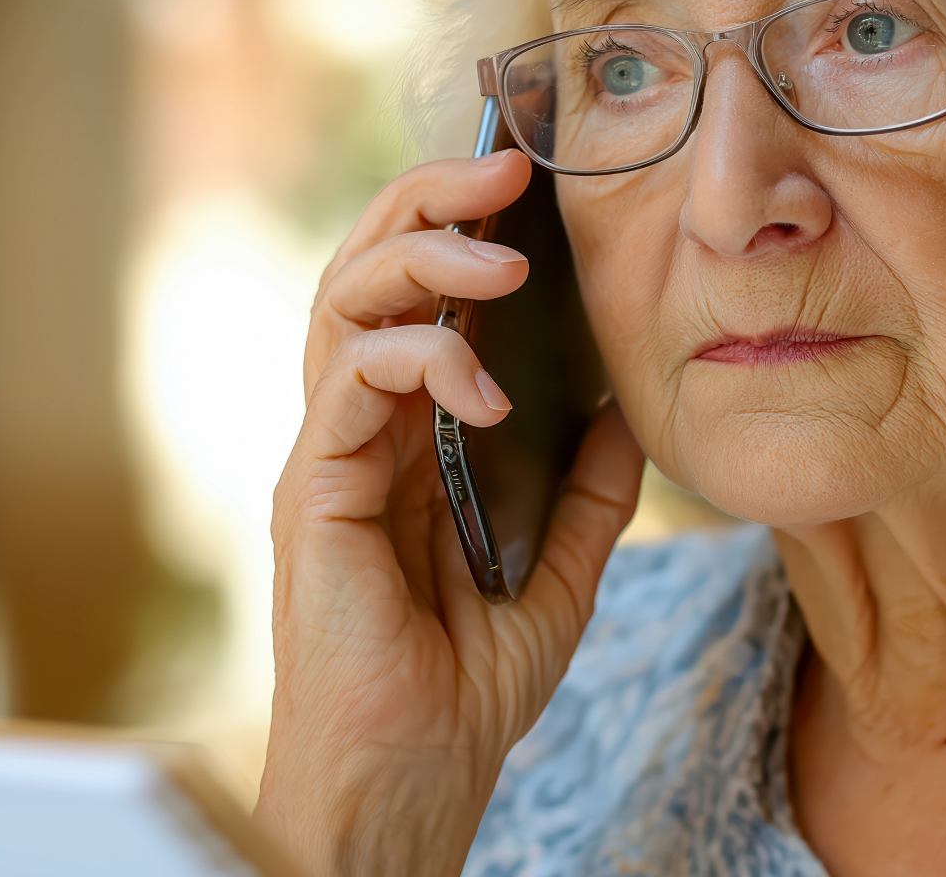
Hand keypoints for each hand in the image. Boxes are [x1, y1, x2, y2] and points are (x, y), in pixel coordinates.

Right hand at [256, 150, 644, 876]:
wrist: (416, 777)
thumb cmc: (469, 681)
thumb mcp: (563, 565)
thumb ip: (591, 483)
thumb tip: (633, 396)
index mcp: (407, 432)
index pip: (414, 292)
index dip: (456, 223)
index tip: (527, 179)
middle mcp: (355, 425)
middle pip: (364, 268)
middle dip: (428, 202)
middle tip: (504, 169)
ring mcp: (327, 452)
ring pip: (344, 303)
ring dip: (426, 261)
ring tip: (506, 261)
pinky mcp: (312, 489)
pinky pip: (349, 384)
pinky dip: (420, 360)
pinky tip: (489, 390)